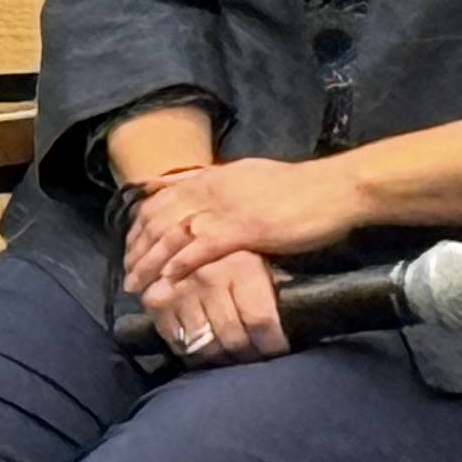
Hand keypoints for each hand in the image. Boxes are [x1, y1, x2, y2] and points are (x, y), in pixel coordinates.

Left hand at [123, 156, 360, 291]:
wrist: (333, 189)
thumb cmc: (299, 189)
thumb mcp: (251, 177)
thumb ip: (222, 186)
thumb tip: (200, 193)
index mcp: (214, 176)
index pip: (161, 197)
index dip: (140, 223)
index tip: (131, 245)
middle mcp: (212, 189)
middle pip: (159, 218)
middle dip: (138, 247)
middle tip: (127, 272)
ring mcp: (226, 208)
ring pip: (173, 235)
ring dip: (151, 262)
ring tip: (138, 285)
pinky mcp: (244, 229)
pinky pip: (201, 249)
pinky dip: (181, 265)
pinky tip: (168, 280)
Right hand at [139, 251, 288, 365]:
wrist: (182, 224)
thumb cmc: (234, 245)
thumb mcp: (259, 253)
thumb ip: (272, 285)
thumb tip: (297, 321)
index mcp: (239, 266)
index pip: (260, 320)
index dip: (272, 345)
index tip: (278, 351)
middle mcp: (208, 279)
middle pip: (233, 338)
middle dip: (249, 356)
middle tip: (255, 358)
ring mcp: (179, 292)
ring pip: (206, 347)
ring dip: (222, 360)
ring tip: (233, 358)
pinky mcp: (156, 303)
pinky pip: (178, 344)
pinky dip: (194, 355)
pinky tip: (207, 352)